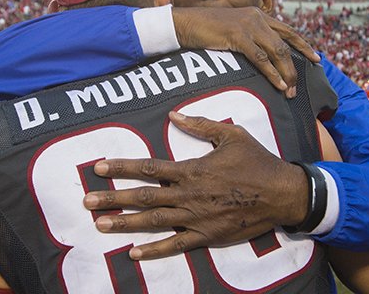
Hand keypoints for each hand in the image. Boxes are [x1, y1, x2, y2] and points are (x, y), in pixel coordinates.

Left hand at [83, 112, 308, 259]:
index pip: (148, 168)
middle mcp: (188, 194)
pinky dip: (155, 250)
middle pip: (142, 197)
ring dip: (125, 224)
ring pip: (153, 221)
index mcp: (191, 169)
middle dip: (112, 199)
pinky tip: (134, 254)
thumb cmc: (256, 161)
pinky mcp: (207, 236)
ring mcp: (196, 218)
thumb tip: (173, 115)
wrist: (282, 193)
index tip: (98, 168)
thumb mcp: (231, 135)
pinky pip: (176, 245)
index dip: (121, 167)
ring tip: (100, 226)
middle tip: (86, 202)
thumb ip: (200, 125)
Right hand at [172, 7, 319, 97]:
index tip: (315, 58)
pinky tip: (278, 84)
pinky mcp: (238, 36)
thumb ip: (247, 37)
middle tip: (297, 86)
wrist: (184, 23)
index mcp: (257, 15)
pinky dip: (272, 73)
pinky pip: (261, 59)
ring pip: (276, 53)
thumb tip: (257, 54)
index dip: (303, 45)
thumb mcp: (231, 30)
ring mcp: (248, 26)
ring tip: (288, 91)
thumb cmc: (204, 30)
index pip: (287, 30)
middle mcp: (256, 18)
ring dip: (285, 74)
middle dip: (294, 67)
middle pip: (285, 45)